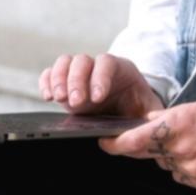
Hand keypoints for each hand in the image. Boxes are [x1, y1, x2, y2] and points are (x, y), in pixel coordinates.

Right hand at [38, 52, 161, 118]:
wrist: (129, 106)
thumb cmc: (139, 107)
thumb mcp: (149, 111)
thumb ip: (149, 119)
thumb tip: (142, 133)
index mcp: (121, 69)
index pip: (107, 64)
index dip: (100, 78)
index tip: (97, 97)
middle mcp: (97, 68)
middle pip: (82, 61)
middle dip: (77, 81)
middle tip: (76, 102)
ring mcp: (80, 74)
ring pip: (65, 62)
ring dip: (59, 79)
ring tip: (58, 98)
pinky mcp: (66, 84)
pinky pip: (52, 73)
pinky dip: (46, 81)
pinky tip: (47, 96)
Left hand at [98, 96, 195, 190]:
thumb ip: (171, 116)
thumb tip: (149, 121)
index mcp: (177, 125)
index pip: (134, 140)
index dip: (115, 143)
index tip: (105, 141)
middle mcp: (179, 150)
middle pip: (146, 153)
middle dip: (140, 146)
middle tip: (142, 138)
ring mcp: (190, 170)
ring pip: (166, 164)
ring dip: (169, 155)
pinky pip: (182, 175)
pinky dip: (186, 166)